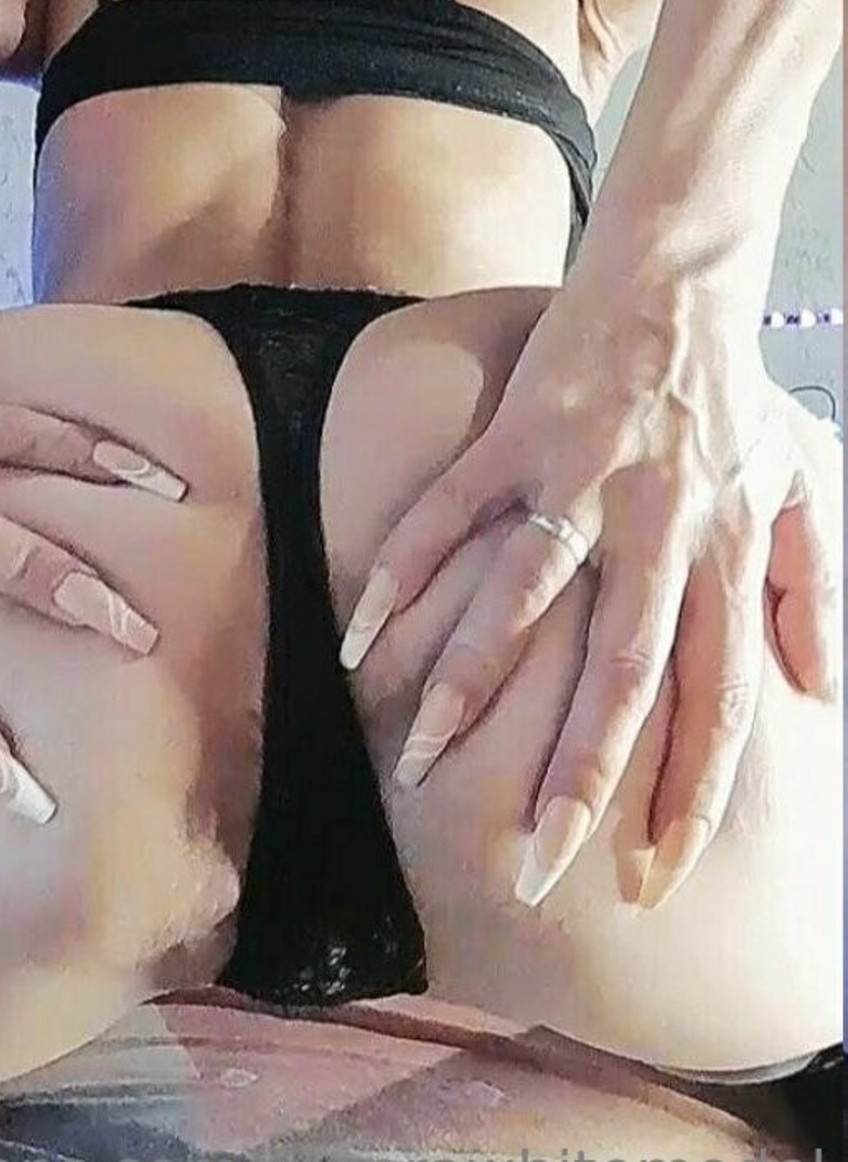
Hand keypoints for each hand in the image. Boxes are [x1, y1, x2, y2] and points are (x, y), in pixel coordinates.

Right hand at [340, 274, 839, 908]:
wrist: (677, 282)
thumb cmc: (736, 397)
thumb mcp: (805, 490)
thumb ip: (817, 592)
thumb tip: (820, 693)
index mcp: (729, 553)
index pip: (717, 700)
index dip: (689, 793)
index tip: (651, 878)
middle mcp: (658, 529)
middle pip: (624, 674)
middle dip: (579, 778)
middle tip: (532, 869)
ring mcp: (580, 481)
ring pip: (523, 599)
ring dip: (468, 682)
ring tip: (417, 761)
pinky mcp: (516, 437)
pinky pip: (451, 512)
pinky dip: (405, 571)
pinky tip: (360, 638)